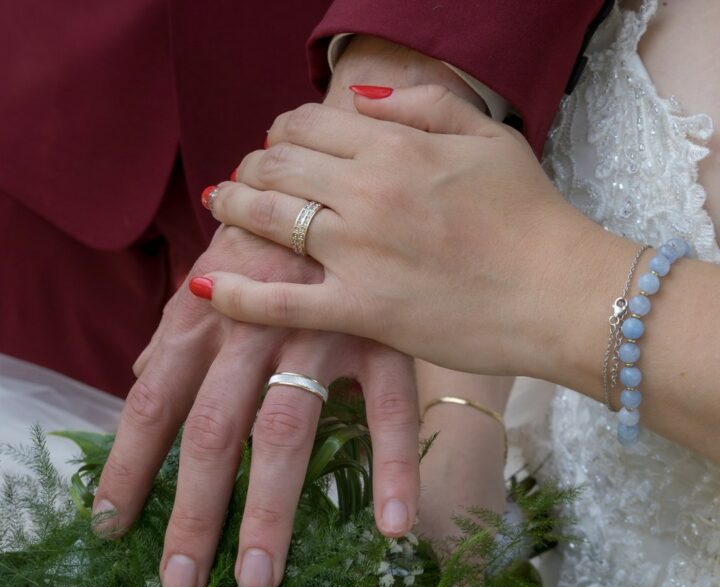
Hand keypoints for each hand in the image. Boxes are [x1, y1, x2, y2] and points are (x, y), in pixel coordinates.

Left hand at [93, 226, 419, 586]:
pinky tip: (392, 530)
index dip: (126, 467)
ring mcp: (314, 329)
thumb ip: (173, 337)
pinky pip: (387, 408)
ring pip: (285, 428)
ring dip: (270, 509)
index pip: (150, 405)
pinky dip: (392, 468)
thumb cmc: (258, 238)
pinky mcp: (378, 334)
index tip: (108, 529)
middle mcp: (245, 328)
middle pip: (210, 431)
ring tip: (258, 579)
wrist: (332, 174)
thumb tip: (138, 382)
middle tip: (180, 585)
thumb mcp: (206, 279)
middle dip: (192, 512)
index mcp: (196, 320)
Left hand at [198, 85, 598, 378]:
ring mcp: (357, 252)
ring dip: (231, 206)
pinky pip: (280, 302)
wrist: (562, 293)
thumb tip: (358, 95)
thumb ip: (423, 105)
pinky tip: (206, 285)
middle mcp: (366, 192)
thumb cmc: (533, 216)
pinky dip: (237, 294)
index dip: (282, 131)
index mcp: (395, 146)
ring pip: (267, 219)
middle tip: (244, 176)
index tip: (279, 143)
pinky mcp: (358, 309)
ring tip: (217, 203)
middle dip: (252, 165)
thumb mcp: (490, 137)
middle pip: (278, 166)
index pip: (308, 125)